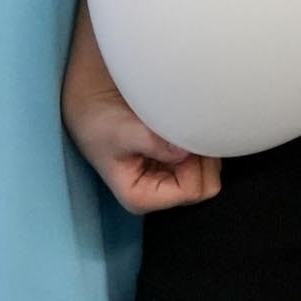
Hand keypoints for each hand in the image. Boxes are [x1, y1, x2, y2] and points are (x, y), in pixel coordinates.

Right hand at [62, 28, 219, 214]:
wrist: (91, 103)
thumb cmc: (99, 121)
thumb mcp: (122, 130)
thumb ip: (154, 142)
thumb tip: (186, 149)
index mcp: (141, 197)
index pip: (190, 190)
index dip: (193, 164)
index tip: (179, 137)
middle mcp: (158, 194)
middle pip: (205, 185)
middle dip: (203, 159)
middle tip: (185, 131)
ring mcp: (169, 179)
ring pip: (209, 173)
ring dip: (202, 149)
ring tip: (178, 127)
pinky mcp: (175, 164)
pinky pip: (205, 158)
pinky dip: (200, 143)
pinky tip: (182, 128)